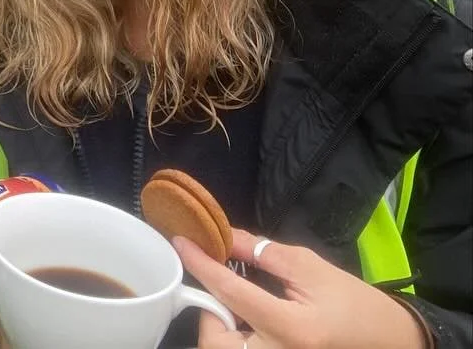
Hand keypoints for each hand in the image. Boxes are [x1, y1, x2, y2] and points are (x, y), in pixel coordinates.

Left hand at [176, 229, 423, 348]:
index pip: (230, 293)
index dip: (201, 265)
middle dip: (209, 314)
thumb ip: (258, 251)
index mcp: (291, 329)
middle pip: (216, 341)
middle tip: (219, 289)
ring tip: (237, 306)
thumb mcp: (307, 266)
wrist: (389, 341)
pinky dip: (234, 338)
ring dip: (221, 328)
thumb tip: (220, 235)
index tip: (182, 244)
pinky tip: (246, 321)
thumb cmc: (353, 302)